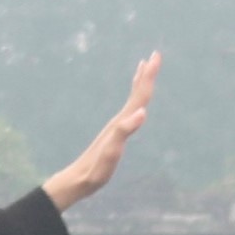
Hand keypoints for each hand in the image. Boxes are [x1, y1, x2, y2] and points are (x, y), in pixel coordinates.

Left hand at [43, 53, 157, 207]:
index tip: (155, 57)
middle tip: (156, 55)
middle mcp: (120, 121)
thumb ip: (123, 132)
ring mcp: (117, 126)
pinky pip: (128, 110)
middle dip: (147, 75)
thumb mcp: (110, 153)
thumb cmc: (95, 170)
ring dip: (140, 83)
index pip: (139, 95)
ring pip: (132, 100)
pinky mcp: (115, 134)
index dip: (148, 77)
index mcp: (121, 123)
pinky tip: (136, 102)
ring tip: (145, 67)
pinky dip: (133, 99)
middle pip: (136, 93)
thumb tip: (142, 112)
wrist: (77, 180)